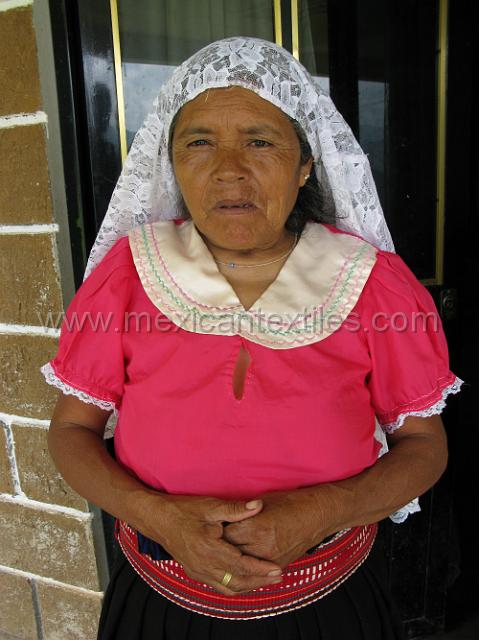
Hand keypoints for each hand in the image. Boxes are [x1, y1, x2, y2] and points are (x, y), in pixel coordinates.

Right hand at [137, 493, 283, 594]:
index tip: (276, 569)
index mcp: (209, 548)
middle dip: (259, 581)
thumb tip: (258, 506)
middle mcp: (204, 565)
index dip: (260, 568)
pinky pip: (218, 586)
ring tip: (266, 581)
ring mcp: (198, 571)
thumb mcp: (210, 506)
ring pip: (228, 587)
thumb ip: (236, 509)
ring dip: (248, 586)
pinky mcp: (195, 572)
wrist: (158, 519)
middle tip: (278, 577)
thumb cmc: (184, 510)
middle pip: (237, 581)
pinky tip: (244, 581)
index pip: (240, 564)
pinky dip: (234, 586)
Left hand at [222, 487, 329, 569]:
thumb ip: (244, 511)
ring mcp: (271, 559)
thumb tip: (225, 515)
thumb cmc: (291, 503)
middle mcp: (263, 546)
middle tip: (213, 538)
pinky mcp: (278, 566)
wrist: (317, 516)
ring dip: (232, 558)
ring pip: (242, 564)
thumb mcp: (264, 502)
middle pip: (232, 551)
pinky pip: (255, 572)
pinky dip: (245, 566)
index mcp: (258, 527)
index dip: (218, 528)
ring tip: (222, 551)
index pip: (227, 533)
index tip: (213, 524)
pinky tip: (237, 561)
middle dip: (222, 544)